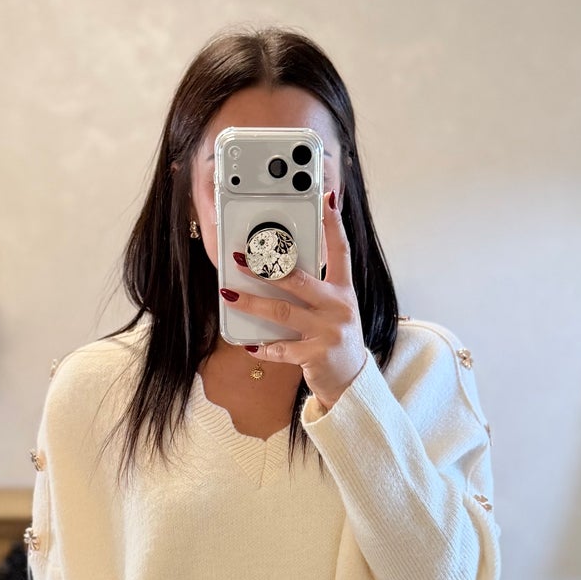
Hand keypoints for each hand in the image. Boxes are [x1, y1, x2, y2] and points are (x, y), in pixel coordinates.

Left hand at [219, 190, 367, 408]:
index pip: (340, 250)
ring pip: (282, 311)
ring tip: (229, 294)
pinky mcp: (315, 355)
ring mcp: (328, 332)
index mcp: (343, 291)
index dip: (334, 223)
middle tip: (240, 258)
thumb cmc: (336, 340)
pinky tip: (249, 344)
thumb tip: (277, 269)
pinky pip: (280, 348)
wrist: (351, 381)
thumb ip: (314, 289)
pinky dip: (261, 347)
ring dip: (252, 303)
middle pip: (298, 280)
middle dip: (266, 268)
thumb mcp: (335, 310)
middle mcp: (338, 307)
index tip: (327, 198)